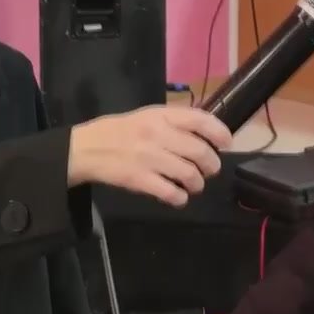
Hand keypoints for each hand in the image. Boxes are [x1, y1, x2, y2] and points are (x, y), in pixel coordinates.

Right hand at [66, 105, 232, 206]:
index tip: (226, 143)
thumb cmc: (122, 131)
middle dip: (211, 165)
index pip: (200, 120)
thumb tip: (208, 134)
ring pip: (190, 174)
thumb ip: (175, 122)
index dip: (219, 132)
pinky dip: (180, 198)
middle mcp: (157, 134)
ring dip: (197, 183)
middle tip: (210, 170)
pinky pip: (171, 192)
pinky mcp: (139, 179)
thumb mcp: (148, 116)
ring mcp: (149, 158)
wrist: (87, 148)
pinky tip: (178, 197)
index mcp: (161, 116)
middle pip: (200, 152)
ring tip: (194, 185)